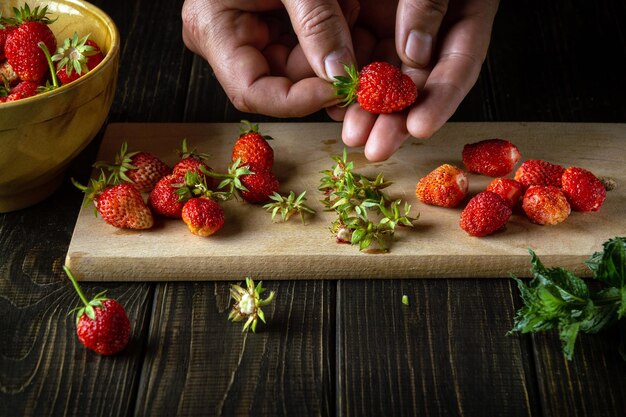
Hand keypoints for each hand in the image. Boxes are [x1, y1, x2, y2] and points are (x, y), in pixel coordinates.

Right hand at [181, 0, 359, 116]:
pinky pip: (307, 47)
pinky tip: (345, 9)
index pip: (253, 92)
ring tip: (349, 8)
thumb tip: (340, 73)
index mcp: (213, 30)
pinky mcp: (273, 27)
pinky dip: (332, 35)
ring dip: (333, 48)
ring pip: (301, 67)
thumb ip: (317, 22)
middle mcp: (228, 42)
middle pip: (282, 81)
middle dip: (324, 68)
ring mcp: (250, 35)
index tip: (340, 88)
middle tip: (359, 40)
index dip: (297, 100)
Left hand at [333, 0, 499, 160]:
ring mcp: (400, 25)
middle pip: (420, 80)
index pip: (462, 61)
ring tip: (353, 135)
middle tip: (377, 148)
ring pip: (387, 75)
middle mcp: (434, 23)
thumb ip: (427, 2)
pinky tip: (335, 105)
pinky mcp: (368, 21)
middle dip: (397, 117)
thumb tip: (415, 52)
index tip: (419, 127)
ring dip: (369, 108)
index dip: (442, 98)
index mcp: (466, 6)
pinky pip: (359, 57)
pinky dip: (349, 85)